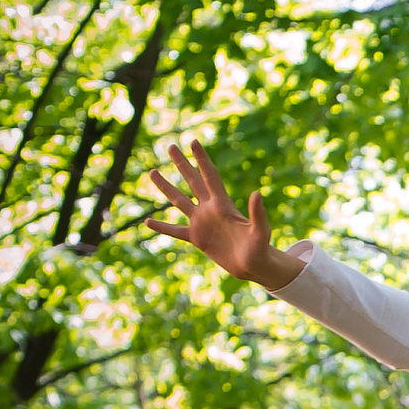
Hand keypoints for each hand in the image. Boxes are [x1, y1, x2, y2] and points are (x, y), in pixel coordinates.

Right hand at [144, 143, 304, 289]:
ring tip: (152, 172)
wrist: (253, 266)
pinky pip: (175, 231)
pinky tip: (148, 222)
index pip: (209, 176)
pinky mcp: (197, 238)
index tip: (193, 142)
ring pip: (179, 201)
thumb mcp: (260, 231)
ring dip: (166, 187)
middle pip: (193, 181)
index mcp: (223, 204)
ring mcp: (202, 223)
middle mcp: (210, 209)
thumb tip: (256, 193)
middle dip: (182, 164)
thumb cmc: (260, 249)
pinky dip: (162, 227)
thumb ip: (257, 213)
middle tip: (171, 146)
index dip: (202, 159)